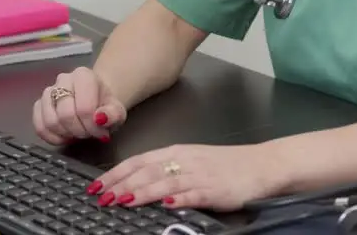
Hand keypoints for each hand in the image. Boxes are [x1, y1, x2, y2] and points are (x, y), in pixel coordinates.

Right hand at [32, 66, 125, 144]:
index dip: (92, 126)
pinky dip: (51, 137)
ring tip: (76, 133)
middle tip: (88, 133)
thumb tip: (100, 119)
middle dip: (78, 131)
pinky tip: (64, 136)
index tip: (100, 132)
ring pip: (50, 121)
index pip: (84, 107)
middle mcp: (63, 79)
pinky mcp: (39, 105)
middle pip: (65, 114)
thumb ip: (113, 114)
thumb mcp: (117, 111)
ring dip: (65, 134)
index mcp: (83, 75)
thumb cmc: (105, 105)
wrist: (96, 99)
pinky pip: (39, 126)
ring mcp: (48, 92)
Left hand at [87, 143, 279, 210]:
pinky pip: (194, 194)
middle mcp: (184, 161)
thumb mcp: (191, 161)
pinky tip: (167, 204)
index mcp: (176, 152)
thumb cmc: (225, 165)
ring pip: (165, 182)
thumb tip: (134, 182)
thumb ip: (165, 170)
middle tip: (101, 195)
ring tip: (123, 200)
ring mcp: (199, 175)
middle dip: (121, 184)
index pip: (138, 161)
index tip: (96, 184)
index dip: (116, 173)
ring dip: (142, 191)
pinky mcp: (215, 190)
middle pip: (146, 171)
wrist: (260, 165)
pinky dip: (179, 198)